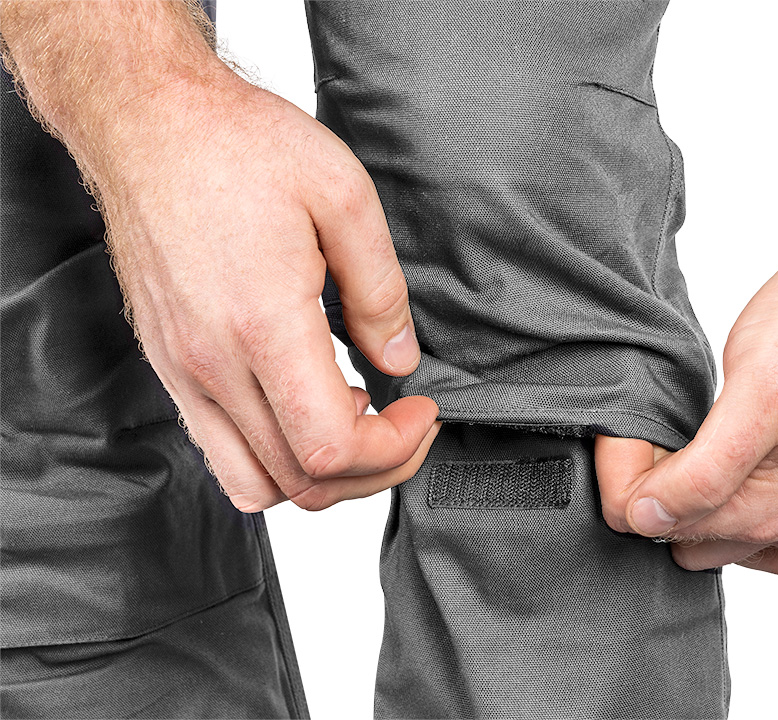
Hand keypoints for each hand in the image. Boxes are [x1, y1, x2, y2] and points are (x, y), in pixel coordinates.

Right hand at [99, 77, 439, 512]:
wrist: (147, 122)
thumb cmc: (237, 146)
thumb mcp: (343, 196)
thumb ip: (381, 291)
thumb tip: (398, 358)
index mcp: (262, 324)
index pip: (332, 446)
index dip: (395, 447)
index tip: (422, 411)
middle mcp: (213, 364)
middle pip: (302, 479)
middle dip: (374, 468)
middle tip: (407, 424)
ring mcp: (183, 372)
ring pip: (257, 483)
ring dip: (322, 474)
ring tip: (357, 422)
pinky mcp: (169, 368)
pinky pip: (221, 454)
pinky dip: (274, 459)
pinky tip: (303, 410)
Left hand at [596, 237, 777, 573]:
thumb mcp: (760, 389)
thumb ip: (707, 469)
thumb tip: (647, 520)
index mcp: (768, 507)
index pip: (655, 522)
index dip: (622, 476)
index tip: (618, 429)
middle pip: (678, 534)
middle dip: (650, 489)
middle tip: (650, 428)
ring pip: (708, 537)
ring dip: (683, 498)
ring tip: (682, 438)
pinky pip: (751, 533)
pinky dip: (722, 505)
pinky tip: (716, 464)